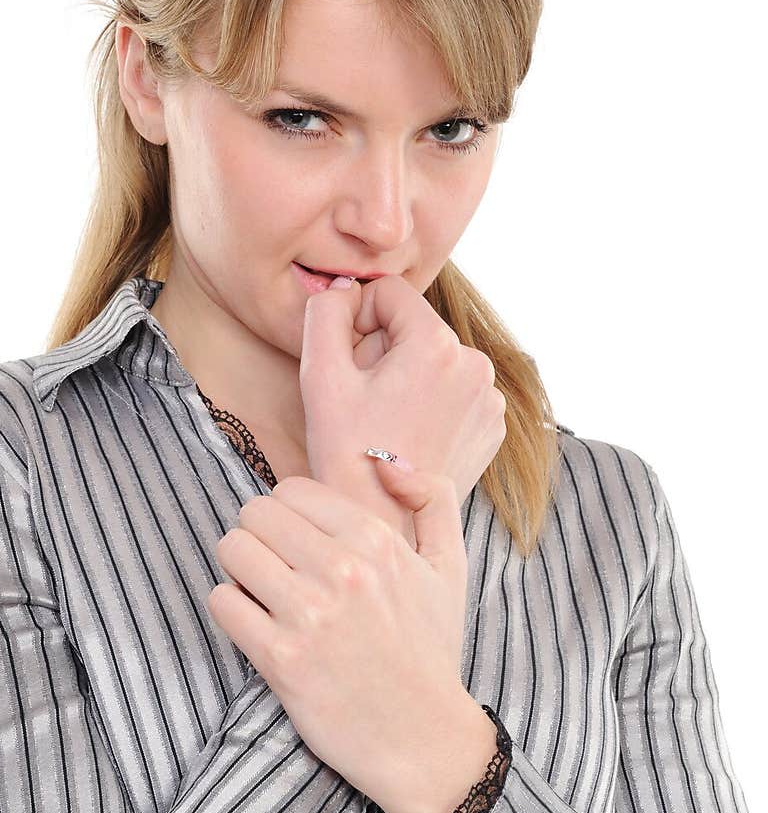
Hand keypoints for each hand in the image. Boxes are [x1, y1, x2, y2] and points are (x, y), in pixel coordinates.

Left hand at [205, 459, 470, 808]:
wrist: (423, 739)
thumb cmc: (431, 652)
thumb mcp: (450, 566)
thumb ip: (433, 497)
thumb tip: (382, 461)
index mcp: (376, 541)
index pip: (291, 491)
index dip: (287, 514)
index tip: (298, 543)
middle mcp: (342, 570)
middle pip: (254, 514)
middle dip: (258, 537)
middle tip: (275, 568)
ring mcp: (309, 615)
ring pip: (232, 550)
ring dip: (239, 570)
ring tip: (262, 594)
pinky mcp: (280, 659)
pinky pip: (223, 602)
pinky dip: (230, 610)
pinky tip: (255, 625)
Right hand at [299, 276, 506, 508]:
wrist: (383, 523)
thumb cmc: (347, 453)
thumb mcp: (320, 375)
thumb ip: (325, 311)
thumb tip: (345, 289)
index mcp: (438, 344)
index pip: (389, 293)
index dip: (356, 319)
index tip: (347, 363)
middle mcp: (476, 365)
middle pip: (413, 328)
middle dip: (382, 352)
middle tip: (362, 401)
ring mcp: (489, 400)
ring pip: (432, 360)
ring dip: (405, 378)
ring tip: (385, 422)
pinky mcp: (492, 427)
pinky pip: (452, 392)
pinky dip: (428, 404)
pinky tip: (407, 437)